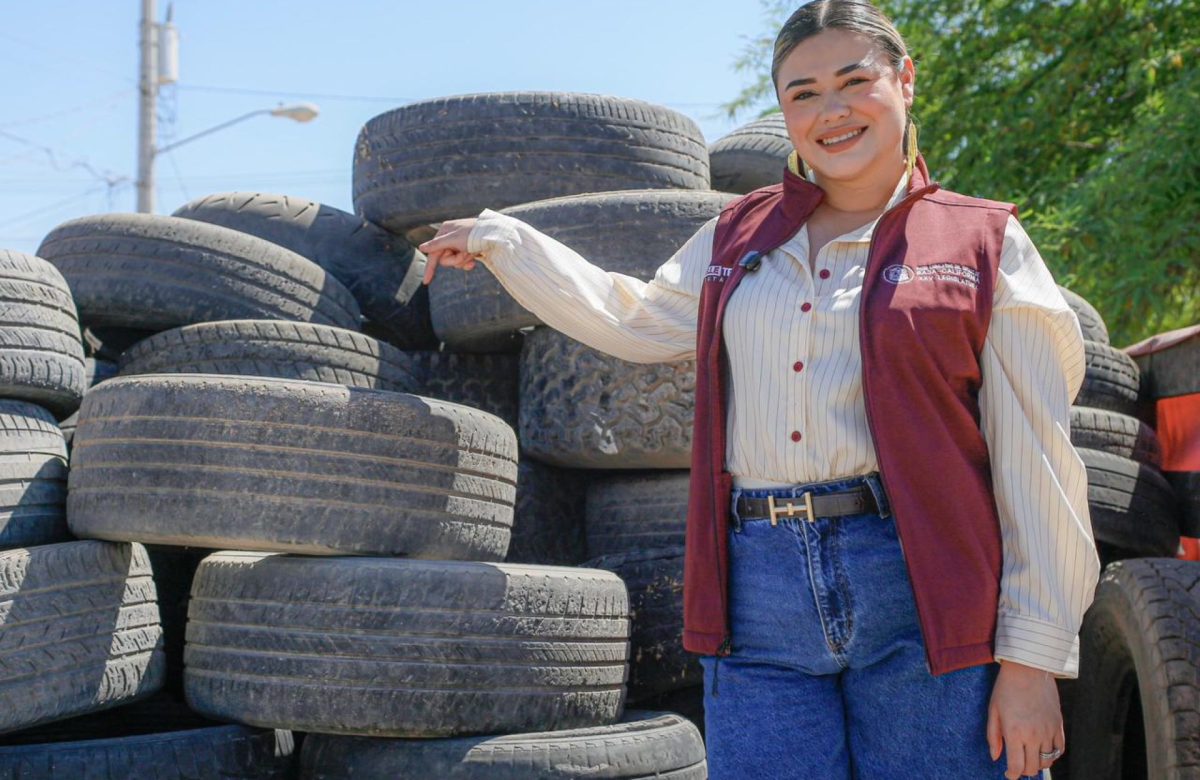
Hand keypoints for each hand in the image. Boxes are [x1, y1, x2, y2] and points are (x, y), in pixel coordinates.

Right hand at [418, 218, 480, 284]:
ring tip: (472, 253)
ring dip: (463, 260)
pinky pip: (463, 262)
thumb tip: (421, 248)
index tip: (426, 282)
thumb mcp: (453, 240)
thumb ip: (436, 245)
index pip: (433, 253)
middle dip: (456, 260)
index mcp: (444, 232)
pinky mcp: (468, 249)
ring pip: (455, 261)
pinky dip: (468, 262)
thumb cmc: (473, 235)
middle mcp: (450, 237)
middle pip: (445, 259)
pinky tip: (475, 260)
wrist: (495, 234)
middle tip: (466, 253)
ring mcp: (459, 244)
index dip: (430, 268)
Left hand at [986, 660, 1063, 778]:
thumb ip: (993, 736)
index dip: (1012, 775)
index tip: (1009, 775)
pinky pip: (1060, 749)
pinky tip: (1043, 749)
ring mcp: (1048, 730)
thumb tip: (995, 757)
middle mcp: (1033, 735)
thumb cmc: (1006, 688)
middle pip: (1033, 767)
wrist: (1028, 669)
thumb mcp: (993, 710)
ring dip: (1038, 763)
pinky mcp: (1059, 724)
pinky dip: (1053, 754)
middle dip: (1024, 771)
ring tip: (1030, 756)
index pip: (1016, 767)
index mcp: (1014, 732)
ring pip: (1048, 761)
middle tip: (1018, 765)